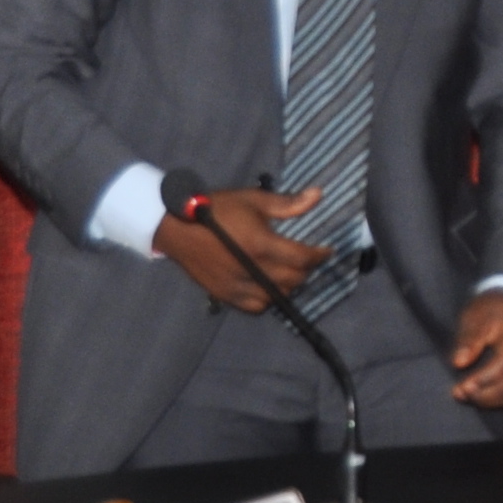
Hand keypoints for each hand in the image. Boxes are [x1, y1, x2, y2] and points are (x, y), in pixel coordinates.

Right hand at [154, 186, 333, 311]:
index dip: (319, 256)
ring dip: (289, 285)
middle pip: (293, 280)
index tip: (326, 251)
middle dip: (306, 270)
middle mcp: (252, 269)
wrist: (177, 228)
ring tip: (289, 272)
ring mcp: (238, 286)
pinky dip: (268, 299)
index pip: (302, 258)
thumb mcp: (253, 200)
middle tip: (307, 260)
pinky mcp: (226, 295)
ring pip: (278, 296)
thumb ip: (287, 203)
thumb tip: (318, 195)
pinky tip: (269, 286)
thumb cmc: (216, 209)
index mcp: (261, 244)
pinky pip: (256, 307)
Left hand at [448, 291, 502, 406]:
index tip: (462, 386)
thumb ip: (469, 339)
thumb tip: (459, 363)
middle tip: (461, 394)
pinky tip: (485, 398)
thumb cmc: (493, 311)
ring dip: (493, 401)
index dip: (485, 378)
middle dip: (487, 394)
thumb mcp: (477, 317)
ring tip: (469, 397)